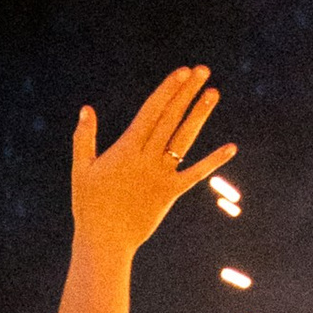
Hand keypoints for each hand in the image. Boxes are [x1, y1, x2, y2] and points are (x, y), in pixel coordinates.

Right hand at [71, 68, 235, 256]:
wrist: (104, 242)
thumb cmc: (89, 206)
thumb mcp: (81, 170)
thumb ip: (84, 138)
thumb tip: (86, 109)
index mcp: (126, 149)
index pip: (151, 112)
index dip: (168, 90)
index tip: (182, 73)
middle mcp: (146, 158)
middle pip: (170, 118)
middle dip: (187, 93)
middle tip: (203, 70)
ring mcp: (161, 175)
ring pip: (184, 139)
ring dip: (200, 114)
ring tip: (214, 92)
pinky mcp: (170, 193)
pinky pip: (195, 174)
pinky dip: (213, 161)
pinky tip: (231, 147)